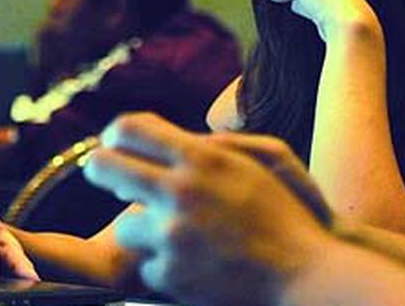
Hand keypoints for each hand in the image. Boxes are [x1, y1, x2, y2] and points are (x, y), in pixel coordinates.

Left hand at [83, 113, 326, 305]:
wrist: (305, 274)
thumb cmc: (284, 214)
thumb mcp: (257, 160)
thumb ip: (206, 147)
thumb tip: (160, 141)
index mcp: (202, 159)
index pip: (133, 129)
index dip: (116, 134)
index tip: (113, 141)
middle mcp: (181, 191)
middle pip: (105, 166)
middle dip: (99, 167)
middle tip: (102, 172)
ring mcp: (173, 236)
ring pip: (125, 226)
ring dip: (144, 231)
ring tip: (177, 236)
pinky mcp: (172, 274)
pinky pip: (149, 266)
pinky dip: (168, 267)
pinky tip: (197, 266)